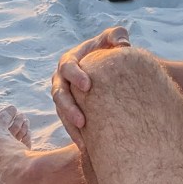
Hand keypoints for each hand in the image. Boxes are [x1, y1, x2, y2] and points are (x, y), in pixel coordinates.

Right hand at [51, 27, 130, 146]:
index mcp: (70, 60)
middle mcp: (62, 79)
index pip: (68, 67)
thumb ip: (117, 35)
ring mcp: (64, 96)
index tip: (88, 86)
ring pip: (61, 113)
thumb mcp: (113, 39)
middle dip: (68, 108)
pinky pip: (68, 124)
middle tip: (82, 121)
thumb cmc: (110, 50)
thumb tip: (123, 44)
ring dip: (70, 126)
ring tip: (83, 141)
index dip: (75, 76)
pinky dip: (76, 135)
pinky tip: (87, 148)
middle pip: (59, 94)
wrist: (109, 69)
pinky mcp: (69, 111)